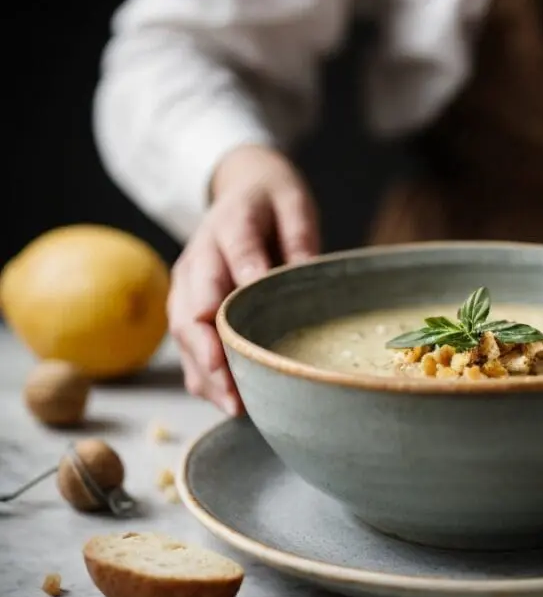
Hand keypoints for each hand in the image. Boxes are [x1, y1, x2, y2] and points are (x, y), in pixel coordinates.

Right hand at [168, 145, 318, 414]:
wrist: (242, 191)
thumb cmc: (273, 204)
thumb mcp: (292, 204)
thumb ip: (298, 234)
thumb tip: (304, 271)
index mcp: (228, 225)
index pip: (231, 250)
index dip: (239, 281)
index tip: (247, 310)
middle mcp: (197, 259)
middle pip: (191, 306)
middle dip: (207, 347)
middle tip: (229, 379)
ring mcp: (187, 287)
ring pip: (183, 334)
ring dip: (205, 372)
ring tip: (234, 405)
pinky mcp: (186, 308)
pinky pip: (187, 348)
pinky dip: (204, 377)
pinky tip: (230, 403)